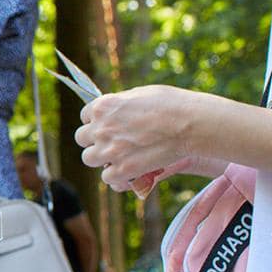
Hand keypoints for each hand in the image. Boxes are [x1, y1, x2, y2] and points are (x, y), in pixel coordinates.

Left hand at [75, 85, 209, 193]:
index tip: (107, 126)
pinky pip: (107, 177)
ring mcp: (109, 150)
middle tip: (111, 142)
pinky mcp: (122, 170)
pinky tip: (128, 172)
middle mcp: (100, 128)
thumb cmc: (171, 104)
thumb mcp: (140, 94)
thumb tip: (117, 111)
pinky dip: (117, 176)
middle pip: (82, 138)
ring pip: (89, 158)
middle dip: (95, 140)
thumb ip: (121, 104)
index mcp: (103, 106)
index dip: (96, 122)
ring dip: (102, 159)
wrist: (190, 123)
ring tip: (118, 158)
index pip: (85, 116)